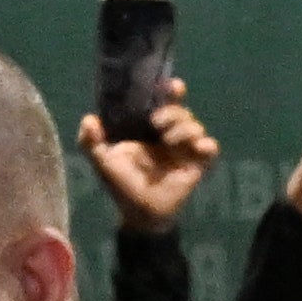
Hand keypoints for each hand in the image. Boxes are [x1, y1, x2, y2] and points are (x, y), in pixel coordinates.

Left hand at [80, 94, 221, 230]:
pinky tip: (196, 148)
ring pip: (196, 126)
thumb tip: (90, 119)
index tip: (169, 86)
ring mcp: (185, 149)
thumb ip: (90, 141)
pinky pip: (211, 148)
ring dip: (184, 128)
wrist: (140, 214)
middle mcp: (170, 135)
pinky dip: (207, 144)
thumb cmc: (122, 186)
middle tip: (156, 122)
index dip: (169, 91)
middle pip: (182, 110)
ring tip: (168, 141)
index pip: (163, 102)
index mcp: (149, 128)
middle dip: (173, 111)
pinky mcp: (198, 165)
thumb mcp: (102, 162)